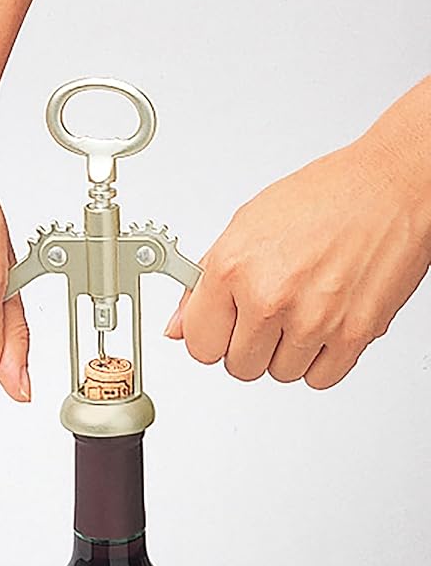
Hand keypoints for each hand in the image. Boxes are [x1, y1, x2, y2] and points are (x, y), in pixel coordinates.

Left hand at [165, 138, 430, 387]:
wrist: (388, 187)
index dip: (209, 338)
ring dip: (283, 352)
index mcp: (233, 268)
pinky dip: (318, 360)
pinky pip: (319, 379)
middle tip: (262, 315)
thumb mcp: (242, 228)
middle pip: (238, 367)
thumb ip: (202, 286)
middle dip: (246, 345)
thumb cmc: (320, 198)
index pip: (199, 345)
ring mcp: (313, 320)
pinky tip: (320, 325)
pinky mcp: (354, 335)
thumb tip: (177, 329)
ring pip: (278, 374)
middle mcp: (270, 297)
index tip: (220, 328)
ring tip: (297, 311)